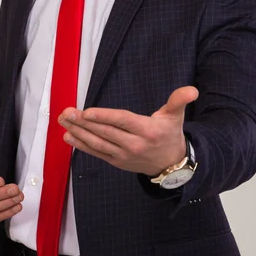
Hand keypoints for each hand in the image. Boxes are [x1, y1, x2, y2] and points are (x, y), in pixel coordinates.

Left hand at [58, 86, 198, 176]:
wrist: (171, 165)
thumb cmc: (169, 135)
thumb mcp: (176, 116)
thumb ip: (179, 101)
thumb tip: (192, 90)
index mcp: (148, 130)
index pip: (122, 121)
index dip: (104, 117)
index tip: (87, 112)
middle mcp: (134, 144)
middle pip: (105, 132)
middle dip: (83, 122)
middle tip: (66, 113)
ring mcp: (123, 155)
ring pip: (97, 143)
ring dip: (78, 132)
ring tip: (64, 122)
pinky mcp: (116, 162)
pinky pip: (96, 153)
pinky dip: (81, 145)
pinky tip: (68, 136)